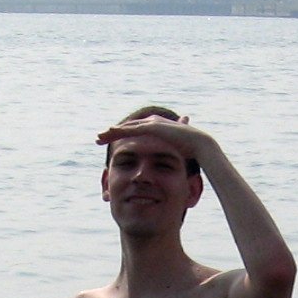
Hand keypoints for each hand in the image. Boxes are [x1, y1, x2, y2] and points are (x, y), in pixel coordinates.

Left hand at [97, 115, 218, 164]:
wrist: (200, 145)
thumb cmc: (188, 152)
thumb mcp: (170, 158)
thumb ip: (162, 160)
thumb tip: (159, 172)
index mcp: (154, 131)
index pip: (133, 134)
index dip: (120, 138)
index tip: (108, 144)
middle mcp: (151, 124)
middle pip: (126, 128)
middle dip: (111, 133)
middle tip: (97, 138)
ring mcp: (152, 124)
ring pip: (126, 128)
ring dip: (111, 132)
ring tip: (98, 137)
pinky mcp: (153, 127)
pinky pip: (132, 130)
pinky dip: (120, 131)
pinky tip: (108, 133)